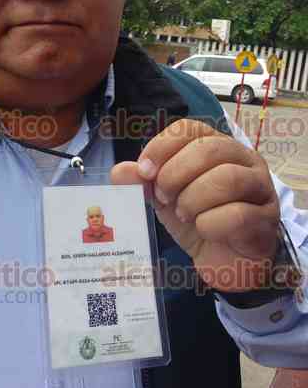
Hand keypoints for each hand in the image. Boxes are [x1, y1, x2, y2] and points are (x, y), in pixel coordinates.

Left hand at [111, 119, 279, 291]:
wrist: (221, 259)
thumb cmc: (196, 219)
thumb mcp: (163, 198)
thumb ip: (142, 182)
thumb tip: (121, 171)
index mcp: (215, 145)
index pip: (189, 128)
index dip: (162, 147)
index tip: (145, 172)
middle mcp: (243, 159)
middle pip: (210, 149)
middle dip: (176, 174)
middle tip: (163, 197)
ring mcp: (260, 187)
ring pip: (228, 178)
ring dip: (194, 198)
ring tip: (184, 214)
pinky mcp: (266, 218)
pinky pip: (239, 214)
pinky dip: (211, 224)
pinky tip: (204, 230)